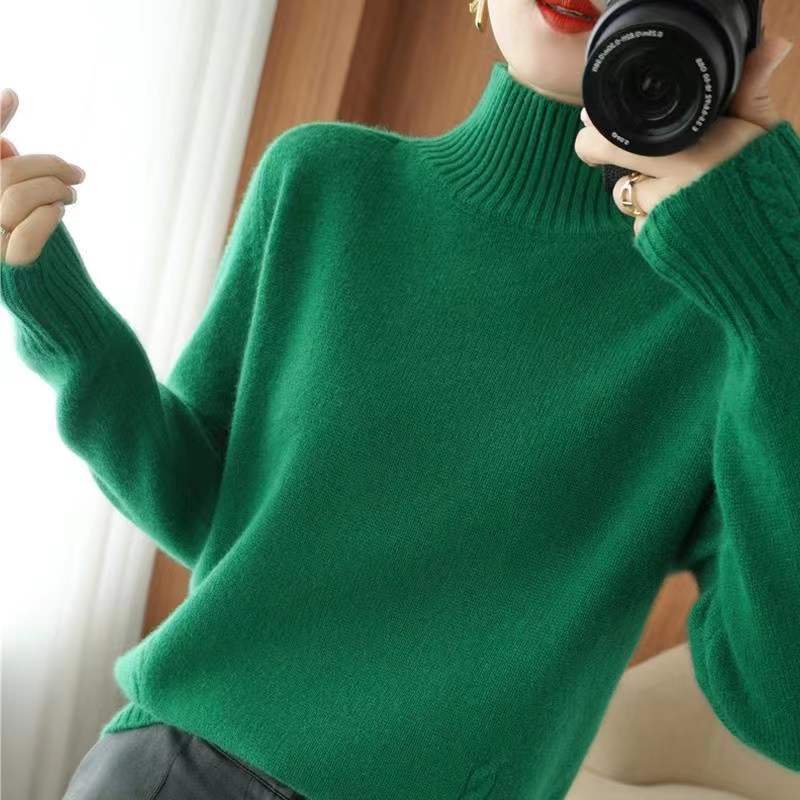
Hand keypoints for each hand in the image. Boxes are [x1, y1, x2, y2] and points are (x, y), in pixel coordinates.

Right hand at [0, 88, 85, 266]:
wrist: (52, 294)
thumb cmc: (37, 242)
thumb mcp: (25, 202)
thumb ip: (9, 174)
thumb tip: (4, 146)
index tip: (14, 96)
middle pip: (7, 171)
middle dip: (50, 167)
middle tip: (77, 175)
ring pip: (16, 195)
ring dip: (55, 189)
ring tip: (71, 196)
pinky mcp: (11, 266)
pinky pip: (27, 232)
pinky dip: (48, 216)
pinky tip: (60, 212)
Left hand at [574, 35, 794, 236]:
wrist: (779, 240)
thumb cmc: (768, 180)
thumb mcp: (762, 131)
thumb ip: (751, 92)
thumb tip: (770, 45)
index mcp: (690, 154)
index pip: (613, 145)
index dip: (596, 138)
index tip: (593, 131)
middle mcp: (670, 190)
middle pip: (616, 177)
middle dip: (623, 167)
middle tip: (641, 160)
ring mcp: (663, 223)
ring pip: (629, 202)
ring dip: (642, 193)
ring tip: (676, 188)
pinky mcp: (661, 248)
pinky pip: (642, 229)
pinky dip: (654, 221)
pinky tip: (680, 214)